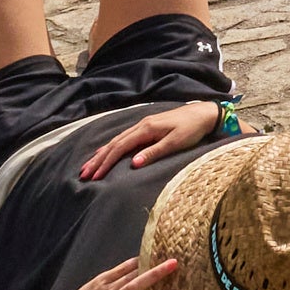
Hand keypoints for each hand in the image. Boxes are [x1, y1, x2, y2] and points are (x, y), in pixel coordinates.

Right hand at [73, 98, 224, 183]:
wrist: (205, 114)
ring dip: (102, 153)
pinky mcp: (148, 127)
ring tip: (89, 165)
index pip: (120, 147)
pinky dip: (112, 146)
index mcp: (146, 129)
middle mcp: (142, 125)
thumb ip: (154, 152)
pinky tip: (106, 150)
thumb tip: (133, 164)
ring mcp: (144, 124)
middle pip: (114, 143)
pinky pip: (124, 137)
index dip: (106, 162)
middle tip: (84, 174)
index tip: (94, 176)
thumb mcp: (175, 142)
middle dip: (98, 159)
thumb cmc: (192, 129)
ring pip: (117, 140)